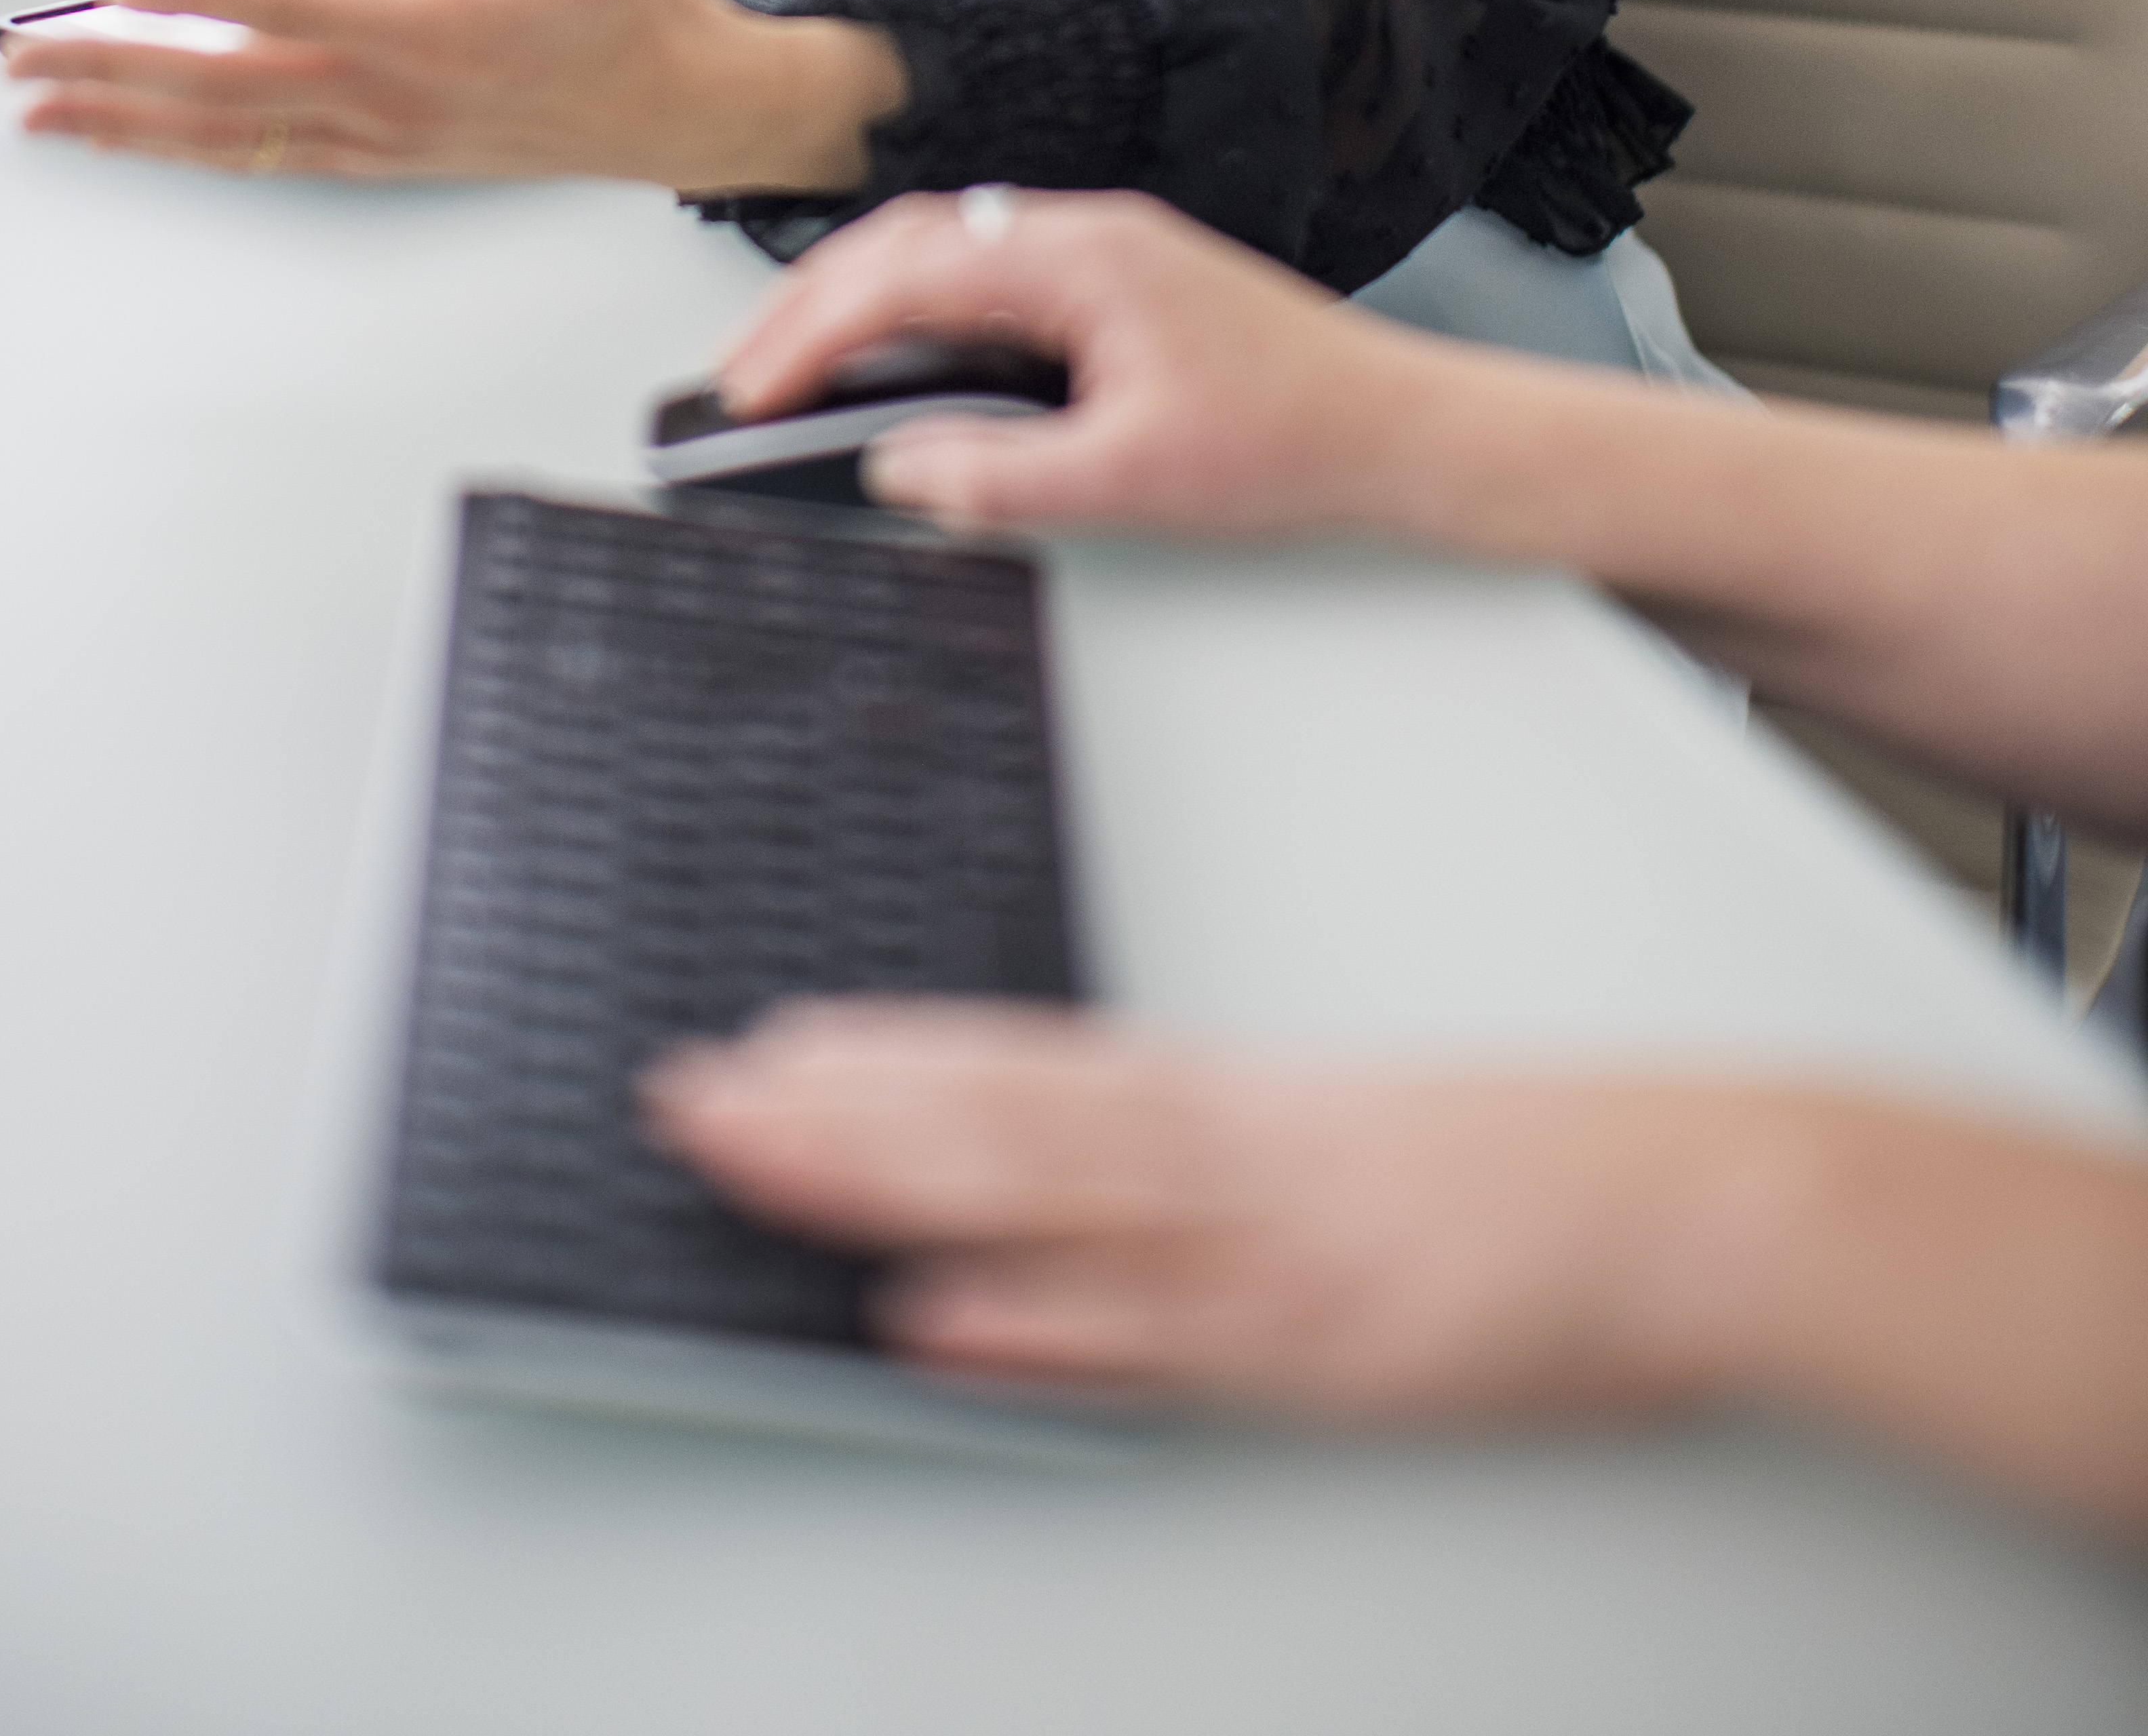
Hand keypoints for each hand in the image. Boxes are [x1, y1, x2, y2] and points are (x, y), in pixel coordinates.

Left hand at [1, 0, 904, 190]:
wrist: (676, 111)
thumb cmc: (631, 14)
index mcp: (432, 32)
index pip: (296, 9)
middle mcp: (389, 96)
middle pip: (227, 86)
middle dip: (115, 73)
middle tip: (22, 61)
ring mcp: (379, 137)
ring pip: (229, 134)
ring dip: (128, 124)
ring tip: (39, 114)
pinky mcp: (380, 156)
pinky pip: (265, 156)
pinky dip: (188, 150)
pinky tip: (134, 143)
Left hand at [644, 1002, 1765, 1421]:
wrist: (1705, 1201)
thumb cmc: (1537, 1172)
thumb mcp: (1358, 1139)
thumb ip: (1213, 1159)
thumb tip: (1070, 1198)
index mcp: (1240, 1104)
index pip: (1020, 1071)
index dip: (884, 1063)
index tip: (765, 1046)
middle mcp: (1231, 1160)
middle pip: (992, 1127)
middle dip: (829, 1117)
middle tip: (687, 1093)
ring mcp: (1269, 1252)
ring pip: (1038, 1204)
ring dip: (883, 1185)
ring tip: (751, 1157)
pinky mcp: (1323, 1347)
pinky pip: (1149, 1340)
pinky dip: (1036, 1329)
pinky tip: (931, 1321)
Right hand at [715, 188, 1418, 539]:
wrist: (1400, 431)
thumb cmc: (1297, 436)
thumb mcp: (1134, 479)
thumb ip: (1004, 476)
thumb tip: (901, 469)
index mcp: (1080, 257)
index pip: (906, 275)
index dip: (811, 332)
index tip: (750, 390)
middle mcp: (1084, 235)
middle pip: (907, 243)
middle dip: (810, 307)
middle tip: (743, 379)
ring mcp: (1100, 253)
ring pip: (941, 251)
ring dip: (859, 302)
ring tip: (796, 369)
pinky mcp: (1114, 285)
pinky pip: (983, 274)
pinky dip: (916, 310)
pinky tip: (896, 361)